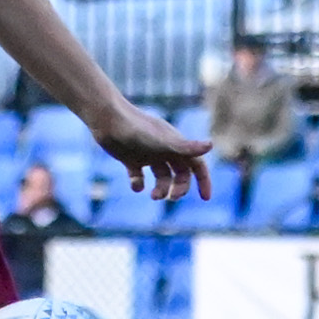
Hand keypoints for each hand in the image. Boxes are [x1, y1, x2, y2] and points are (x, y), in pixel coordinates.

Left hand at [91, 102, 212, 201]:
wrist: (108, 120)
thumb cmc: (137, 129)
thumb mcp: (163, 142)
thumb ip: (186, 146)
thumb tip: (211, 145)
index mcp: (176, 145)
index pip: (197, 165)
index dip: (204, 181)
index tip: (205, 198)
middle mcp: (164, 150)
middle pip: (180, 175)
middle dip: (179, 188)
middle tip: (170, 197)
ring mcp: (147, 154)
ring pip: (161, 177)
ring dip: (160, 190)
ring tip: (153, 195)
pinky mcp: (130, 158)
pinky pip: (138, 177)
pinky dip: (138, 185)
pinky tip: (136, 186)